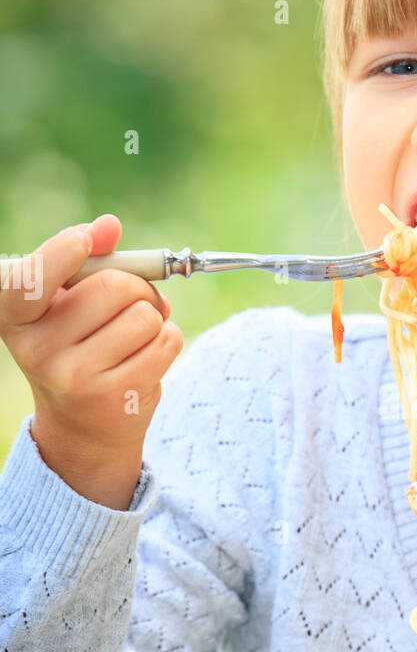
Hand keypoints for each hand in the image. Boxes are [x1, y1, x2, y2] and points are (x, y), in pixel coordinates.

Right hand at [0, 213, 180, 455]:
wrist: (83, 425)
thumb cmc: (77, 347)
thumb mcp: (67, 305)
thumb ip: (86, 261)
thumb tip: (108, 226)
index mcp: (15, 318)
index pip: (30, 280)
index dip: (62, 253)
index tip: (86, 239)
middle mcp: (37, 350)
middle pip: (113, 286)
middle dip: (137, 287)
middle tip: (134, 303)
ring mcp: (75, 377)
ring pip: (145, 315)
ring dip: (155, 316)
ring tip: (138, 333)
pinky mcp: (114, 396)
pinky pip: (165, 341)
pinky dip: (167, 338)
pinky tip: (147, 353)